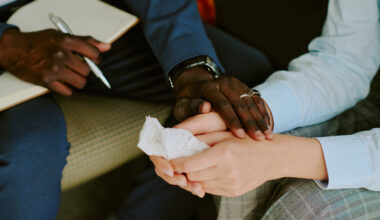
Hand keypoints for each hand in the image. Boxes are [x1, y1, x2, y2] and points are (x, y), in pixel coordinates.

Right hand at [0, 29, 110, 95]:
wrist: (13, 50)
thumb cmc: (38, 42)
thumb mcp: (60, 35)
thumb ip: (85, 41)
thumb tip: (106, 47)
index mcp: (66, 41)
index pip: (94, 54)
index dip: (95, 59)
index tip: (92, 60)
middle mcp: (61, 54)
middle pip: (87, 70)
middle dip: (83, 70)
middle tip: (74, 67)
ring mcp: (54, 69)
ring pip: (81, 83)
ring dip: (77, 81)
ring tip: (69, 76)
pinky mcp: (47, 81)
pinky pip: (68, 92)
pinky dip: (67, 89)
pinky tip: (61, 82)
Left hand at [151, 113, 326, 196]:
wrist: (274, 157)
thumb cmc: (247, 139)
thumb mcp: (224, 132)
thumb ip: (200, 138)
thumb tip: (177, 141)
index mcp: (224, 153)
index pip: (188, 165)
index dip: (175, 163)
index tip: (169, 158)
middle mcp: (227, 171)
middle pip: (191, 177)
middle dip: (182, 170)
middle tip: (180, 160)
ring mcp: (231, 184)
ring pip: (198, 185)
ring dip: (192, 176)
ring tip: (195, 164)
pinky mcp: (233, 192)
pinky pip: (209, 189)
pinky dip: (204, 181)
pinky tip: (209, 171)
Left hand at [173, 67, 272, 140]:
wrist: (196, 85)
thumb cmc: (188, 102)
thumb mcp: (183, 105)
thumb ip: (192, 108)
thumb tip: (205, 107)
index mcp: (209, 87)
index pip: (223, 104)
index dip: (232, 120)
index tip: (240, 135)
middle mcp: (225, 83)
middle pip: (240, 103)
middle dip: (250, 122)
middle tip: (259, 139)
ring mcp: (237, 83)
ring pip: (251, 102)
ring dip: (260, 119)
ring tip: (267, 136)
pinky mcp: (244, 86)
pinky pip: (257, 100)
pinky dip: (264, 113)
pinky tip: (269, 127)